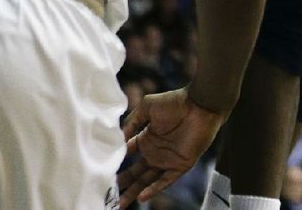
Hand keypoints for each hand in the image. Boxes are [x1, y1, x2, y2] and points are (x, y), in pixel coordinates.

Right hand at [118, 88, 224, 206]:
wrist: (199, 104)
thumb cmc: (174, 102)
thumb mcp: (147, 107)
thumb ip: (132, 121)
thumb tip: (118, 139)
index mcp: (147, 138)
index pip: (128, 154)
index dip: (116, 162)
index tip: (102, 170)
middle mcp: (155, 152)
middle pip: (135, 172)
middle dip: (122, 184)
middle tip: (107, 195)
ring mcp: (166, 160)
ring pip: (147, 180)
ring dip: (133, 192)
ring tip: (119, 204)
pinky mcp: (179, 166)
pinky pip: (165, 181)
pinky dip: (153, 189)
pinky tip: (141, 198)